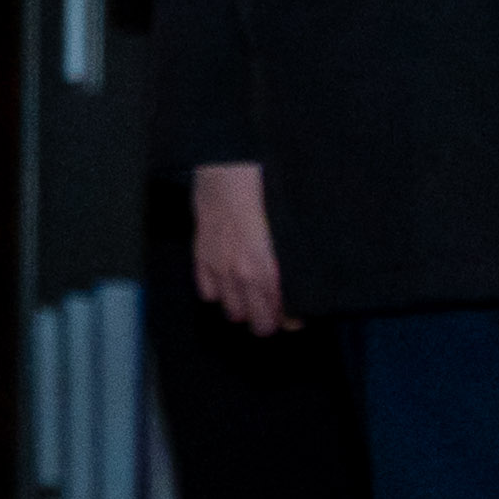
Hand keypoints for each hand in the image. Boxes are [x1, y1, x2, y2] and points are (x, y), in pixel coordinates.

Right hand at [193, 161, 287, 334]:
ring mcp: (220, 270)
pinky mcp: (201, 260)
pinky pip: (208, 294)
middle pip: (258, 323)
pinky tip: (226, 281)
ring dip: (243, 308)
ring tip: (249, 298)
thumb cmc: (263, 196)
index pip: (283, 316)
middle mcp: (244, 276)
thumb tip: (296, 287)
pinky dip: (218, 292)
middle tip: (273, 313)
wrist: (227, 174)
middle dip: (267, 321)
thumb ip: (291, 265)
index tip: (293, 319)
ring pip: (232, 312)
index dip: (290, 320)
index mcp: (269, 270)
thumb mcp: (287, 232)